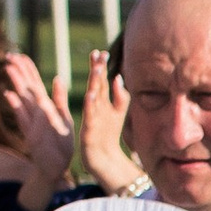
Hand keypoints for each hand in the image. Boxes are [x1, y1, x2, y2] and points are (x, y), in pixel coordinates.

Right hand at [5, 52, 77, 202]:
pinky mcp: (30, 133)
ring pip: (22, 98)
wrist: (56, 166)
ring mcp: (31, 121)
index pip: (36, 84)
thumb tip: (57, 78)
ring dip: (16, 83)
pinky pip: (23, 117)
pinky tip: (9, 94)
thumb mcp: (64, 119)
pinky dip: (16, 106)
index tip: (20, 55)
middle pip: (26, 87)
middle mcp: (36, 112)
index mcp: (46, 107)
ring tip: (9, 68)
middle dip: (18, 71)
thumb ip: (59, 100)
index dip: (28, 70)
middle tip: (9, 55)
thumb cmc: (61, 143)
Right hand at [79, 59, 142, 192]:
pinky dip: (90, 105)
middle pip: (95, 84)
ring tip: (96, 68)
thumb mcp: (117, 113)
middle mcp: (95, 107)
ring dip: (94, 82)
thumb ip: (120, 96)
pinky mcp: (90, 130)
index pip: (99, 80)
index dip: (100, 66)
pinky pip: (90, 116)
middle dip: (96, 69)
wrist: (103, 158)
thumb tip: (118, 78)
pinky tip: (91, 95)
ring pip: (92, 97)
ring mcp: (92, 117)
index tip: (101, 52)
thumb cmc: (108, 134)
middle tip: (97, 54)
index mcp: (100, 102)